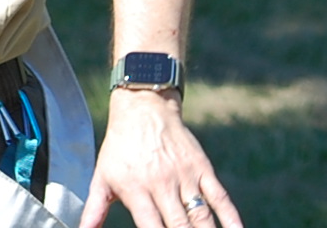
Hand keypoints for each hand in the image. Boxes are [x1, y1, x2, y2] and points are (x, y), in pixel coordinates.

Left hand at [80, 89, 241, 227]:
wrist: (143, 109)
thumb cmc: (120, 148)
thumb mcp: (102, 177)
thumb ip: (94, 210)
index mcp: (135, 189)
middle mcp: (161, 184)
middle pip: (181, 226)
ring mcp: (184, 176)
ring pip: (202, 217)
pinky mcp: (202, 169)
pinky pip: (221, 198)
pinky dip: (232, 219)